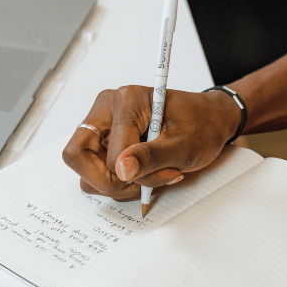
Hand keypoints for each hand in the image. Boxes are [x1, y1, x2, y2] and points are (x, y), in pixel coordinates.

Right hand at [62, 86, 241, 199]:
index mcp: (126, 101)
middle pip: (76, 156)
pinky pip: (96, 173)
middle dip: (106, 181)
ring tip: (150, 177)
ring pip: (85, 172)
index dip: (131, 174)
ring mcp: (102, 127)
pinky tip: (144, 175)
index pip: (109, 151)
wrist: (211, 121)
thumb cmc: (202, 126)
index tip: (163, 174)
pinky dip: (118, 183)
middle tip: (139, 183)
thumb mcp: (184, 145)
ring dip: (116, 185)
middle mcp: (106, 110)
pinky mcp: (105, 142)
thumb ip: (152, 157)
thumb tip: (122, 170)